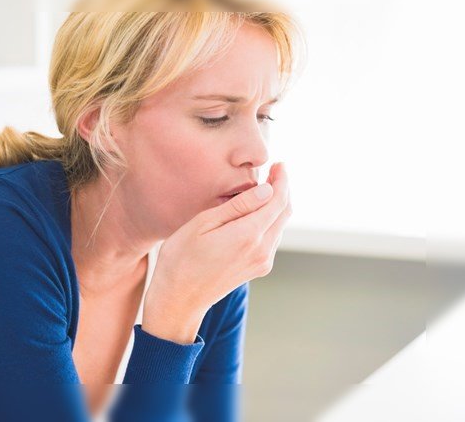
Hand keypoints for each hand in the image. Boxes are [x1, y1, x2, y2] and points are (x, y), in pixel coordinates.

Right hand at [142, 162, 291, 343]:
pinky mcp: (258, 268)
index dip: (282, 180)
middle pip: (284, 212)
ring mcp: (262, 262)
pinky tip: (256, 213)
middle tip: (274, 172)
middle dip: (282, 189)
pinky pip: (272, 238)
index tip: (278, 165)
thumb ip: (237, 207)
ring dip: (277, 205)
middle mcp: (261, 250)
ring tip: (264, 189)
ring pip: (280, 225)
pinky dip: (270, 221)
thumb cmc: (181, 258)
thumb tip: (266, 190)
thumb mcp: (202, 224)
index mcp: (248, 235)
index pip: (278, 200)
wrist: (179, 299)